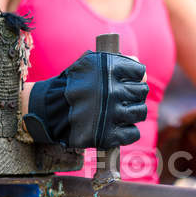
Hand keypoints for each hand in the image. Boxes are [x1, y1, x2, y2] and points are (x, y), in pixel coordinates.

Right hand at [23, 51, 148, 148]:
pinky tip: (118, 126)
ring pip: (140, 112)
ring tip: (121, 111)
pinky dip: (128, 132)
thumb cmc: (74, 84)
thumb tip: (143, 72)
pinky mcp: (109, 135)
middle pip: (141, 92)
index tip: (125, 81)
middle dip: (134, 94)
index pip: (139, 72)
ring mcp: (112, 114)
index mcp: (110, 70)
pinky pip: (133, 133)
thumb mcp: (91, 63)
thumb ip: (118, 62)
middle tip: (122, 98)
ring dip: (133, 112)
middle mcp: (113, 91)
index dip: (134, 76)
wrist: (52, 110)